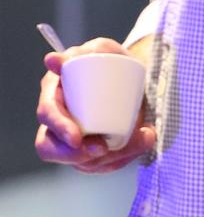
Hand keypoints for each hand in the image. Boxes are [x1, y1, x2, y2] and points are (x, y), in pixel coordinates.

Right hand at [35, 37, 155, 172]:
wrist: (134, 78)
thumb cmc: (113, 62)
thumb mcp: (104, 51)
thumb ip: (82, 53)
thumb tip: (51, 60)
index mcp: (54, 92)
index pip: (47, 113)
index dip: (59, 127)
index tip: (77, 137)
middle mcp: (56, 120)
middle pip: (51, 148)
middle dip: (75, 155)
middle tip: (102, 148)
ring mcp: (71, 139)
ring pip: (79, 161)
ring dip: (107, 158)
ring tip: (137, 139)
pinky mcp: (89, 152)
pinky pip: (101, 165)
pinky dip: (123, 157)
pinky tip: (142, 141)